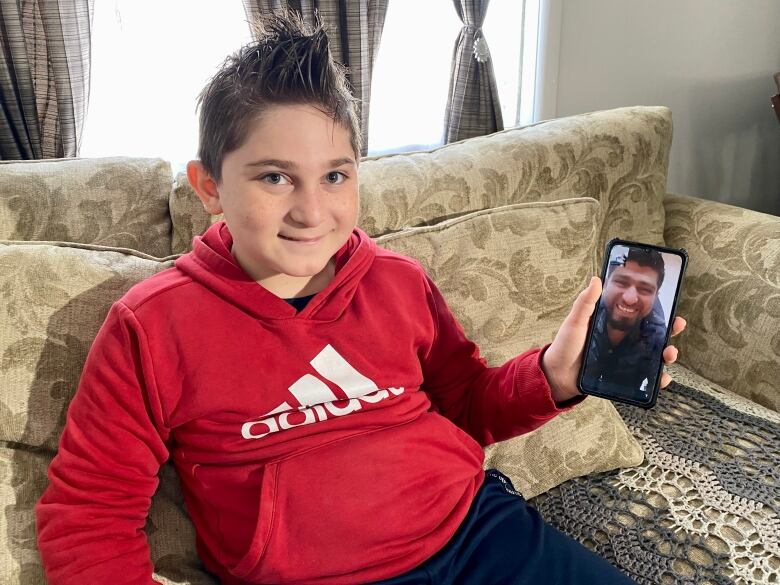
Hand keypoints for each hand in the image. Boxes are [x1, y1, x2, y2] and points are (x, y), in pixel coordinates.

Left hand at [540, 276, 687, 402]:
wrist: (556, 376)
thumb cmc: (565, 346)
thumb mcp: (575, 322)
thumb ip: (585, 303)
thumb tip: (596, 279)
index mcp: (614, 325)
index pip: (641, 316)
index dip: (659, 312)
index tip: (673, 307)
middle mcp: (623, 341)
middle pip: (653, 336)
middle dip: (670, 332)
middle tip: (676, 327)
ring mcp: (624, 359)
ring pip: (653, 357)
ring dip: (667, 355)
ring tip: (669, 354)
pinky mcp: (623, 377)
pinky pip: (645, 379)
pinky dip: (657, 380)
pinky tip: (663, 378)